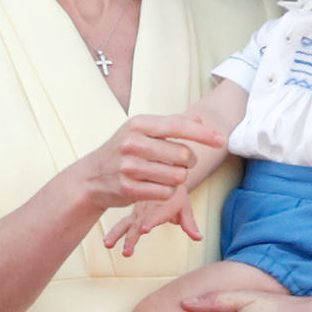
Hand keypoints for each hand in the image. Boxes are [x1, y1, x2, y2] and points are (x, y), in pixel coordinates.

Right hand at [80, 115, 224, 211]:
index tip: (221, 140)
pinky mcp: (128, 188)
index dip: (203, 134)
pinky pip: (166, 193)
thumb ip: (170, 125)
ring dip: (177, 179)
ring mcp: (128, 166)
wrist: (90, 178)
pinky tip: (154, 187)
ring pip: (177, 176)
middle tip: (177, 163)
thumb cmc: (121, 152)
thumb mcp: (140, 132)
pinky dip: (166, 192)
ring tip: (164, 176)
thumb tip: (199, 119)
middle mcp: (132, 143)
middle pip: (183, 155)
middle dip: (188, 162)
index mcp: (137, 124)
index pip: (178, 126)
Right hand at [103, 184, 200, 255]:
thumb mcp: (184, 205)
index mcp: (160, 205)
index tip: (144, 229)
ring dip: (117, 235)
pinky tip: (106, 244)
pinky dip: (114, 233)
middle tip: (126, 250)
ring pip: (125, 224)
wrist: (161, 175)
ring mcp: (137, 213)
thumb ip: (189, 222)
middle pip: (137, 223)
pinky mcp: (132, 217)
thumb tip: (198, 237)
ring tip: (108, 245)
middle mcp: (146, 209)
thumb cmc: (175, 193)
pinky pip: (122, 225)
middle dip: (132, 237)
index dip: (150, 221)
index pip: (154, 214)